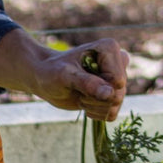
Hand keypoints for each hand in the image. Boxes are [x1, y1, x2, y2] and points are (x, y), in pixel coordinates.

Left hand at [0, 30, 128, 121]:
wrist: (44, 78)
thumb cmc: (52, 72)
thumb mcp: (65, 76)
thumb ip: (87, 83)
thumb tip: (110, 93)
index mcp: (109, 49)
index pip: (117, 81)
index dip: (98, 88)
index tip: (78, 79)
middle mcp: (117, 62)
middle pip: (118, 95)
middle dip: (94, 98)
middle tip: (77, 89)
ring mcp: (115, 80)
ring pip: (115, 106)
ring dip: (93, 106)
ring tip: (80, 94)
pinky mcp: (111, 94)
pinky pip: (112, 114)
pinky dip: (96, 113)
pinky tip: (84, 101)